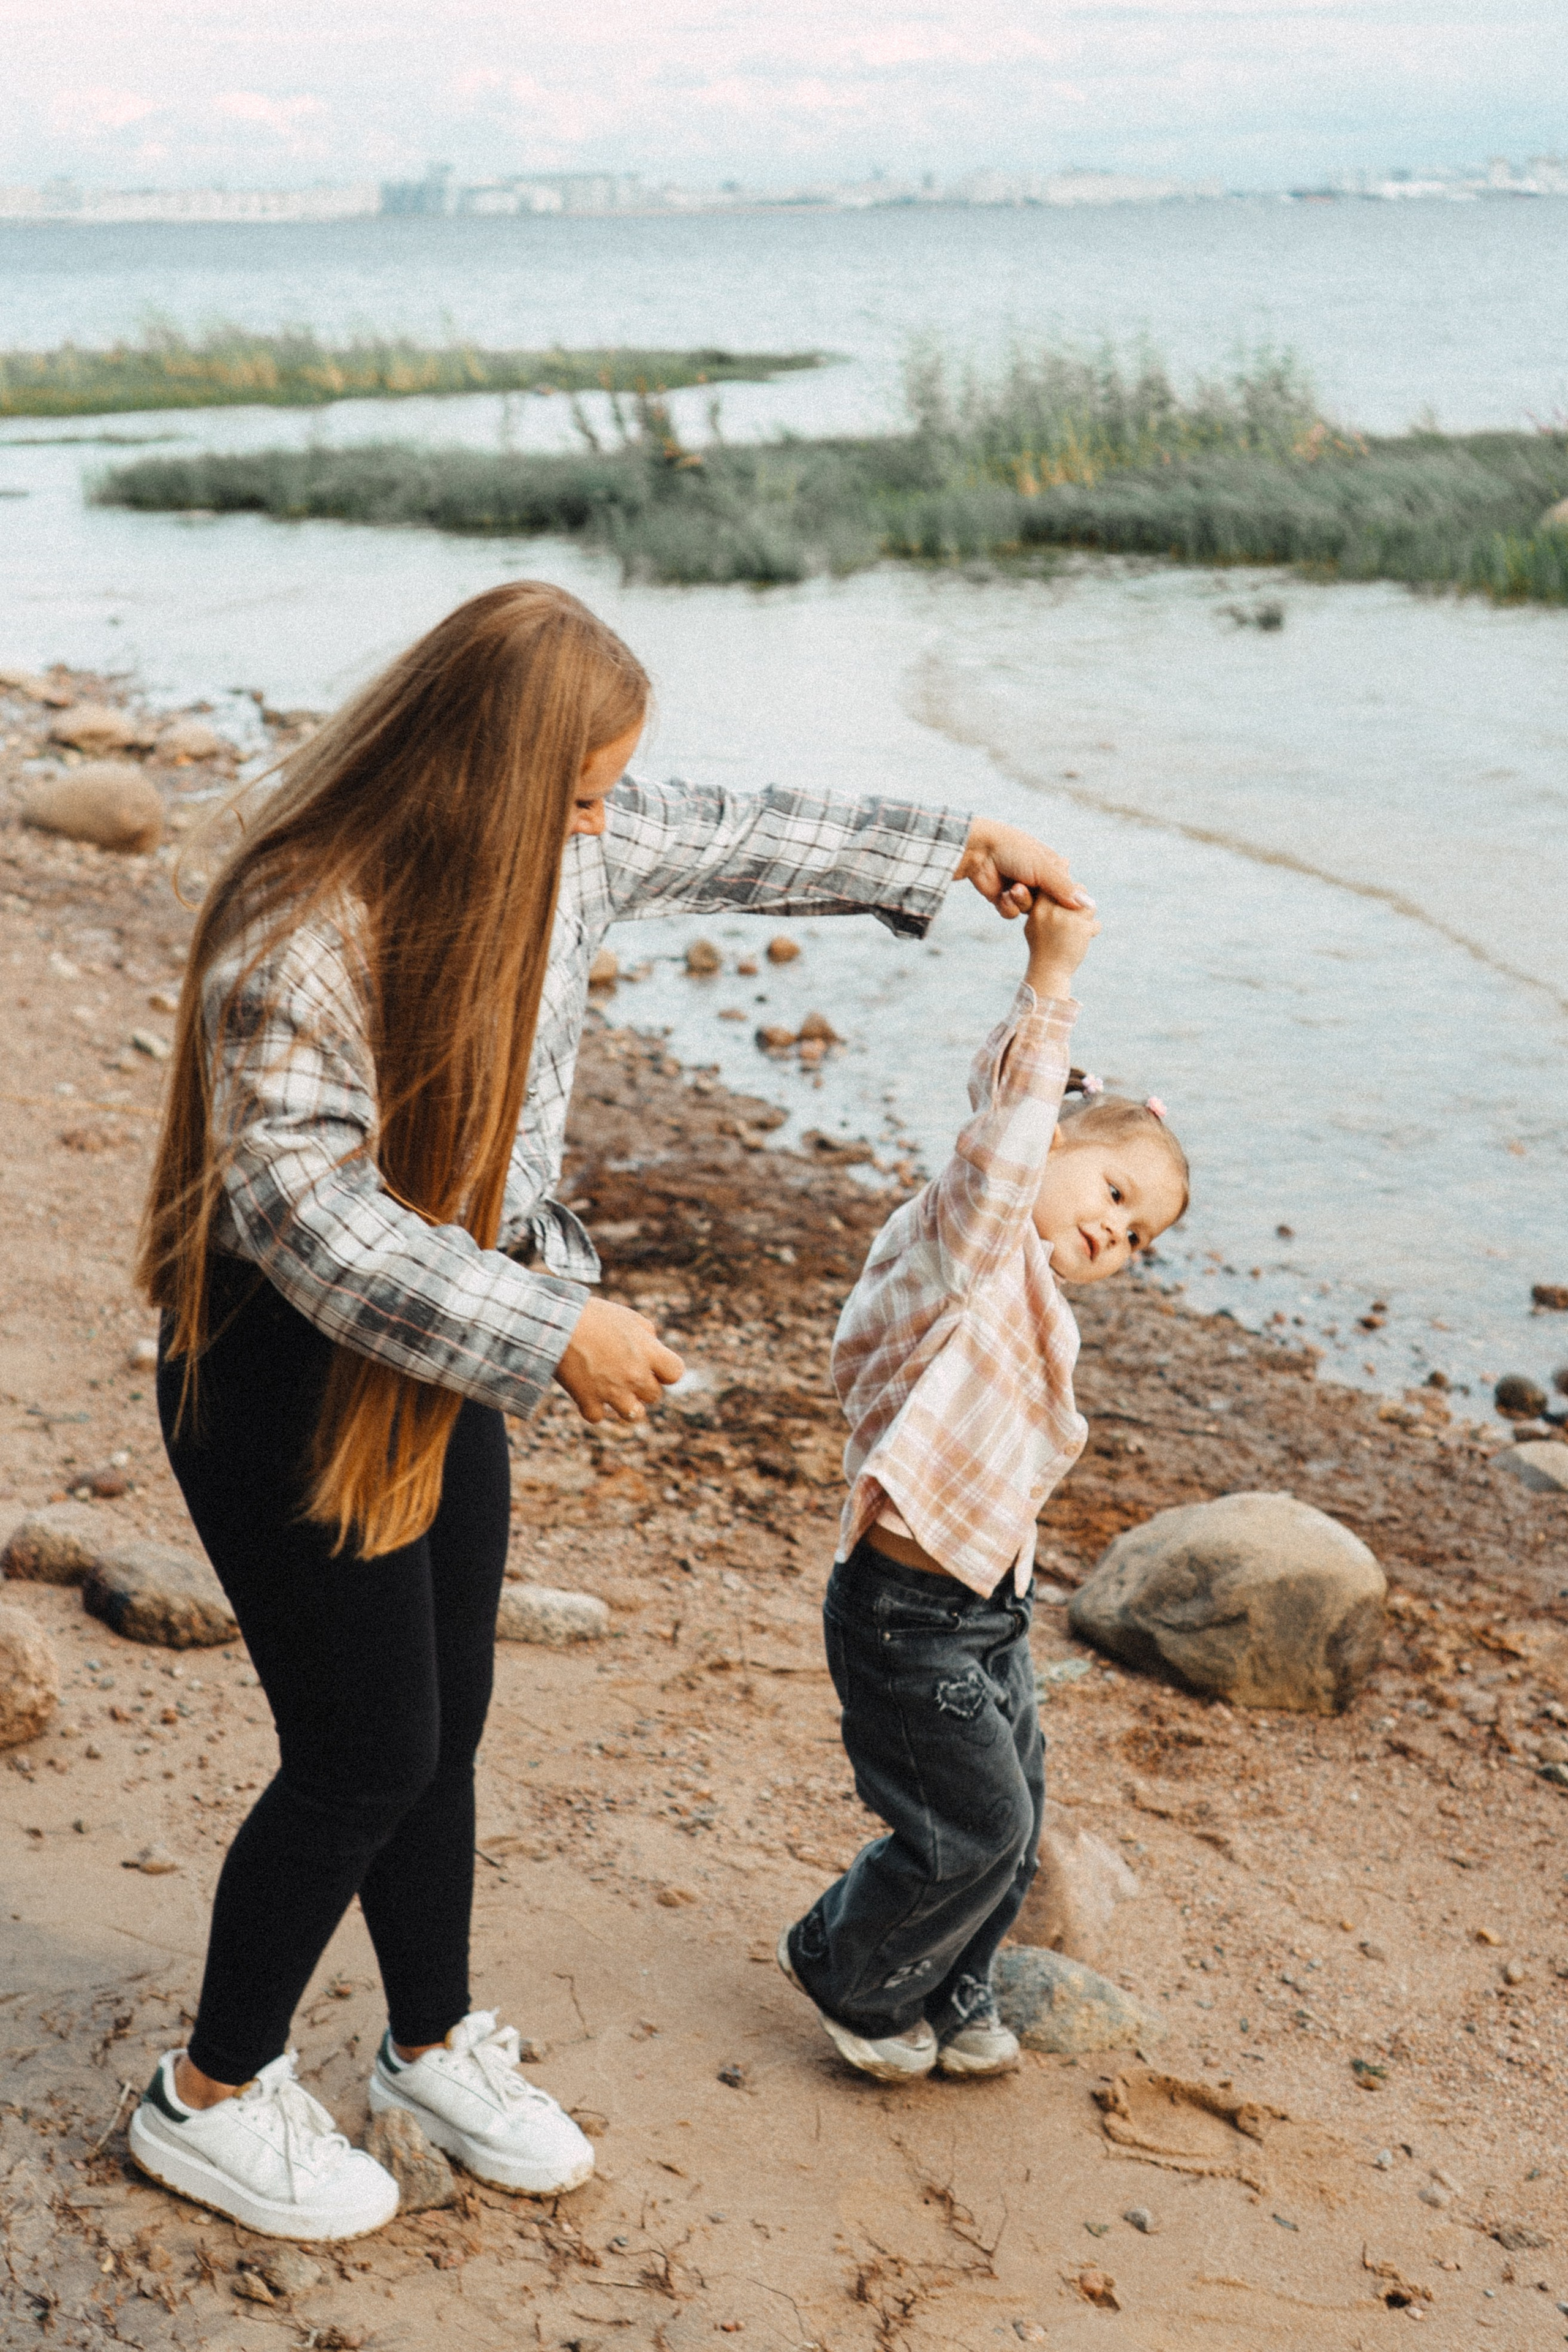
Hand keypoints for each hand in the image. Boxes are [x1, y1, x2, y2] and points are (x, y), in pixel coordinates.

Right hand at [554, 1297, 684, 1424]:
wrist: (556, 1323)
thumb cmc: (593, 1315)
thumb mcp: (628, 1317)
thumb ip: (647, 1334)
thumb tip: (654, 1347)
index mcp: (648, 1352)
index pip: (675, 1373)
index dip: (665, 1370)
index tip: (652, 1365)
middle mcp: (635, 1376)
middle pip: (654, 1395)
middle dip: (642, 1385)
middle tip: (623, 1370)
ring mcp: (612, 1392)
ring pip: (634, 1415)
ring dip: (626, 1404)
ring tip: (612, 1390)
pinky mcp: (588, 1402)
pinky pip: (597, 1416)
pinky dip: (591, 1406)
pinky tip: (586, 1391)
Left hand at [955, 819, 1093, 920]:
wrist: (979, 851)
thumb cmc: (1014, 852)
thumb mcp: (1044, 868)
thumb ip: (1065, 889)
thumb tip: (1089, 906)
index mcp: (1051, 867)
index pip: (1067, 891)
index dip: (1065, 900)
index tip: (1065, 905)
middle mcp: (1037, 880)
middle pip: (1048, 906)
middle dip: (1040, 903)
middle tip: (1035, 894)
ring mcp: (1020, 890)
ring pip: (1030, 912)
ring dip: (1021, 902)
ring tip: (1013, 889)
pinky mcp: (1003, 899)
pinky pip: (1012, 914)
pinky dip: (1008, 906)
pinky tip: (1002, 895)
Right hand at [1024, 897, 1099, 998]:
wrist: (1049, 971)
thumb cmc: (1041, 948)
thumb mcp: (1034, 925)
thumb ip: (1043, 907)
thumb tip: (1058, 890)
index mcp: (1039, 907)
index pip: (1057, 885)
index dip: (1066, 889)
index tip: (1067, 901)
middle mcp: (1053, 910)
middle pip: (1077, 889)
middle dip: (1081, 900)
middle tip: (1077, 914)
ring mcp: (1068, 918)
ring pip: (1088, 904)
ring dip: (1088, 916)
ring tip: (1081, 928)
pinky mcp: (1082, 929)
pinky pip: (1095, 923)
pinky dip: (1093, 930)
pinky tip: (1085, 938)